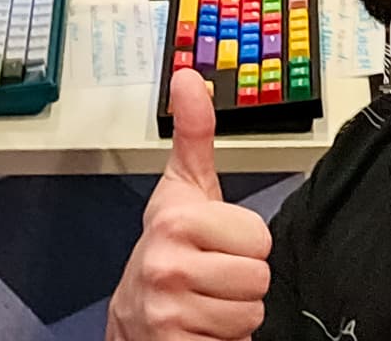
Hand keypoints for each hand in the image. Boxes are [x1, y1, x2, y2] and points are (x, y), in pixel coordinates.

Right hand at [107, 70, 272, 340]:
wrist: (132, 317)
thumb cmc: (167, 249)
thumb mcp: (181, 187)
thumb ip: (194, 132)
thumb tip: (189, 75)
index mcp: (174, 220)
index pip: (258, 237)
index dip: (244, 243)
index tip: (216, 242)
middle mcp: (166, 265)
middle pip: (258, 276)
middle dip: (241, 281)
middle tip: (212, 276)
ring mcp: (167, 310)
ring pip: (250, 314)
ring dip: (233, 314)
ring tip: (206, 300)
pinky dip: (223, 340)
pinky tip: (201, 326)